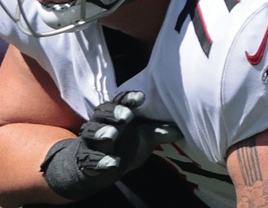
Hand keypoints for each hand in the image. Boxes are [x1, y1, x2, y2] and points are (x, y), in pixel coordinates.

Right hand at [41, 90, 180, 200]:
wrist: (95, 168)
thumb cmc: (122, 147)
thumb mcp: (142, 139)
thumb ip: (158, 132)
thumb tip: (181, 130)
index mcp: (114, 115)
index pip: (119, 101)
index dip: (129, 98)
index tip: (141, 97)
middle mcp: (100, 124)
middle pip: (103, 113)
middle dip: (114, 113)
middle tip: (127, 115)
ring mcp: (91, 141)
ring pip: (92, 133)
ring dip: (102, 133)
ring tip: (112, 135)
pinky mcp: (86, 159)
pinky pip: (90, 158)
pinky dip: (100, 161)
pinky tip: (111, 164)